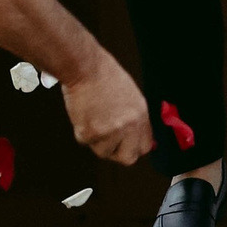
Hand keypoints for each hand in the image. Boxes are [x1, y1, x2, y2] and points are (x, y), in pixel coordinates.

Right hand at [60, 49, 152, 163]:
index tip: (127, 145)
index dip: (133, 147)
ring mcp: (110, 131)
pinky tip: (84, 114)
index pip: (144, 146)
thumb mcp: (131, 95)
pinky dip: (82, 131)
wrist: (85, 68)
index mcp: (141, 114)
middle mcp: (128, 125)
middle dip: (117, 152)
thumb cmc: (104, 74)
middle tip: (108, 141)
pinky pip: (86, 142)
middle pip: (128, 158)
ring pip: (103, 151)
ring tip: (94, 119)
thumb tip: (135, 135)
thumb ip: (135, 117)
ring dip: (97, 140)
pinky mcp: (90, 133)